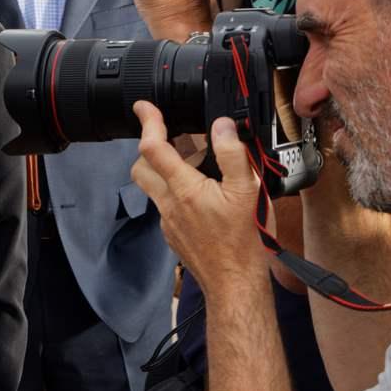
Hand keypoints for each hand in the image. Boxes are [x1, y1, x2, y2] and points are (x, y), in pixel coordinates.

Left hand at [131, 101, 264, 298]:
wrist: (235, 284)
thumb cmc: (244, 243)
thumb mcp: (248, 192)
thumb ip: (233, 155)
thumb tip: (222, 127)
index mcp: (184, 189)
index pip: (153, 147)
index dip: (147, 122)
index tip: (143, 107)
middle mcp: (168, 204)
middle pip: (142, 167)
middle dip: (152, 147)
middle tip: (176, 137)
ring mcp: (169, 221)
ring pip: (154, 187)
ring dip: (169, 170)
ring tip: (202, 166)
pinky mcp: (174, 234)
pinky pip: (167, 205)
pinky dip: (179, 192)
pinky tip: (206, 195)